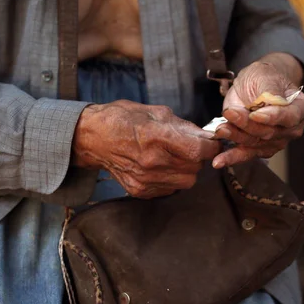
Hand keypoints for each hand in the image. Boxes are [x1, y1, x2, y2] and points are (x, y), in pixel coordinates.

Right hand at [73, 100, 219, 198]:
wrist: (93, 138)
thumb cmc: (122, 119)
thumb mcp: (155, 112)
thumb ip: (183, 127)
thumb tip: (206, 137)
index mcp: (156, 137)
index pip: (199, 151)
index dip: (211, 147)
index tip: (210, 142)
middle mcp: (151, 162)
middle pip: (195, 168)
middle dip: (198, 157)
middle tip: (189, 147)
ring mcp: (145, 179)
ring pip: (186, 181)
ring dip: (186, 170)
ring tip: (174, 157)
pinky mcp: (140, 191)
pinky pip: (170, 189)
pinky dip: (172, 179)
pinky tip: (160, 166)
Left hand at [212, 53, 303, 168]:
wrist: (252, 86)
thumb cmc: (263, 78)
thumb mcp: (266, 76)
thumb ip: (270, 90)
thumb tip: (270, 102)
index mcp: (300, 109)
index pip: (289, 117)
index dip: (272, 117)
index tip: (255, 114)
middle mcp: (290, 129)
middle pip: (269, 132)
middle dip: (247, 125)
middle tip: (230, 113)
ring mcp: (275, 141)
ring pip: (254, 143)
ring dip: (236, 137)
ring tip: (221, 129)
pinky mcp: (258, 149)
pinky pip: (245, 154)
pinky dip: (231, 157)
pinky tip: (219, 160)